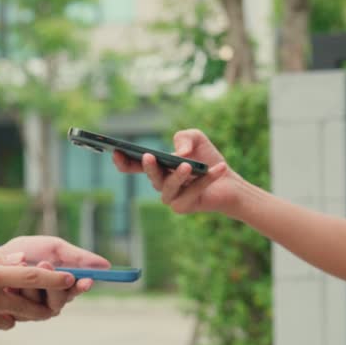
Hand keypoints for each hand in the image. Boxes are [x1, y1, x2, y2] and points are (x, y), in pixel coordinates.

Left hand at [0, 236, 109, 310]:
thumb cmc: (29, 251)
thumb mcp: (55, 248)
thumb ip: (78, 257)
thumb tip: (106, 264)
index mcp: (64, 286)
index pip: (78, 290)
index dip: (83, 287)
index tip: (86, 280)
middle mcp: (51, 301)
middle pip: (61, 301)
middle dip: (53, 283)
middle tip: (45, 263)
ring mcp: (33, 309)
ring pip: (40, 305)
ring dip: (32, 284)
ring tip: (22, 263)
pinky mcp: (15, 314)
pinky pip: (20, 307)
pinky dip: (16, 290)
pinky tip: (10, 278)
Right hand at [112, 129, 239, 214]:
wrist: (229, 182)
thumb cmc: (207, 159)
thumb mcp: (196, 139)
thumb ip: (185, 137)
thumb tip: (180, 154)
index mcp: (157, 168)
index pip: (133, 166)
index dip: (123, 161)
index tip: (116, 152)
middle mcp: (160, 184)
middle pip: (151, 177)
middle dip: (149, 167)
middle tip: (148, 156)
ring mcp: (171, 197)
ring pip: (168, 188)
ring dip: (177, 176)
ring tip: (187, 165)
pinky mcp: (185, 207)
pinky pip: (192, 193)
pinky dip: (206, 179)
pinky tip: (220, 167)